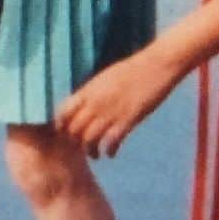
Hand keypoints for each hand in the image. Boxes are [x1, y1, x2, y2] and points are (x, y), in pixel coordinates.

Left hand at [56, 48, 179, 157]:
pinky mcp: (128, 120)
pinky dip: (109, 151)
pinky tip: (112, 153)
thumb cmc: (133, 69)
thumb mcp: (105, 77)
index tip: (67, 133)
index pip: (63, 112)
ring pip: (89, 140)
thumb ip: (92, 92)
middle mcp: (95, 102)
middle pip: (74, 131)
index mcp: (88, 90)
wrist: (157, 65)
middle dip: (76, 142)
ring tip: (96, 154)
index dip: (61, 126)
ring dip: (91, 151)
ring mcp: (111, 112)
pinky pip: (111, 143)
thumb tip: (82, 102)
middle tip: (82, 147)